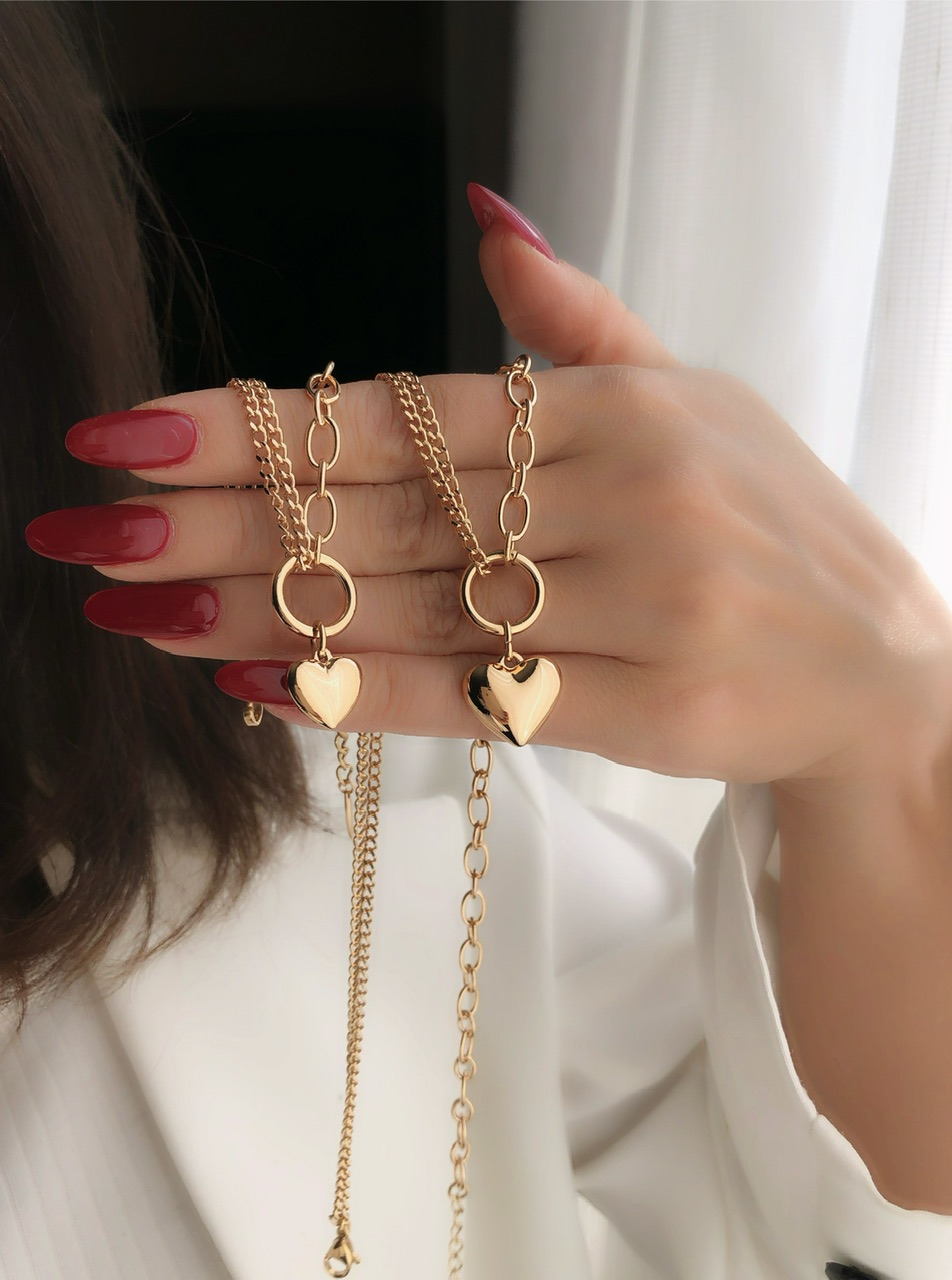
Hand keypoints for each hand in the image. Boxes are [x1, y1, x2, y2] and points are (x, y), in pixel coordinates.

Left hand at [31, 215, 951, 785]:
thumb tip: (488, 220)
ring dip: (257, 611)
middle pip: (381, 510)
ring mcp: (648, 606)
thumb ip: (581, 324)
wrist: (884, 664)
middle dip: (217, 520)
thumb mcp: (695, 398)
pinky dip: (362, 692)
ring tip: (134, 609)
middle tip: (83, 528)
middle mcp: (631, 495)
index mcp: (623, 406)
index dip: (254, 424)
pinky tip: (253, 683)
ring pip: (413, 607)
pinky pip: (481, 699)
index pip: (401, 411)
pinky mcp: (656, 712)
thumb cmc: (770, 523)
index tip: (128, 432)